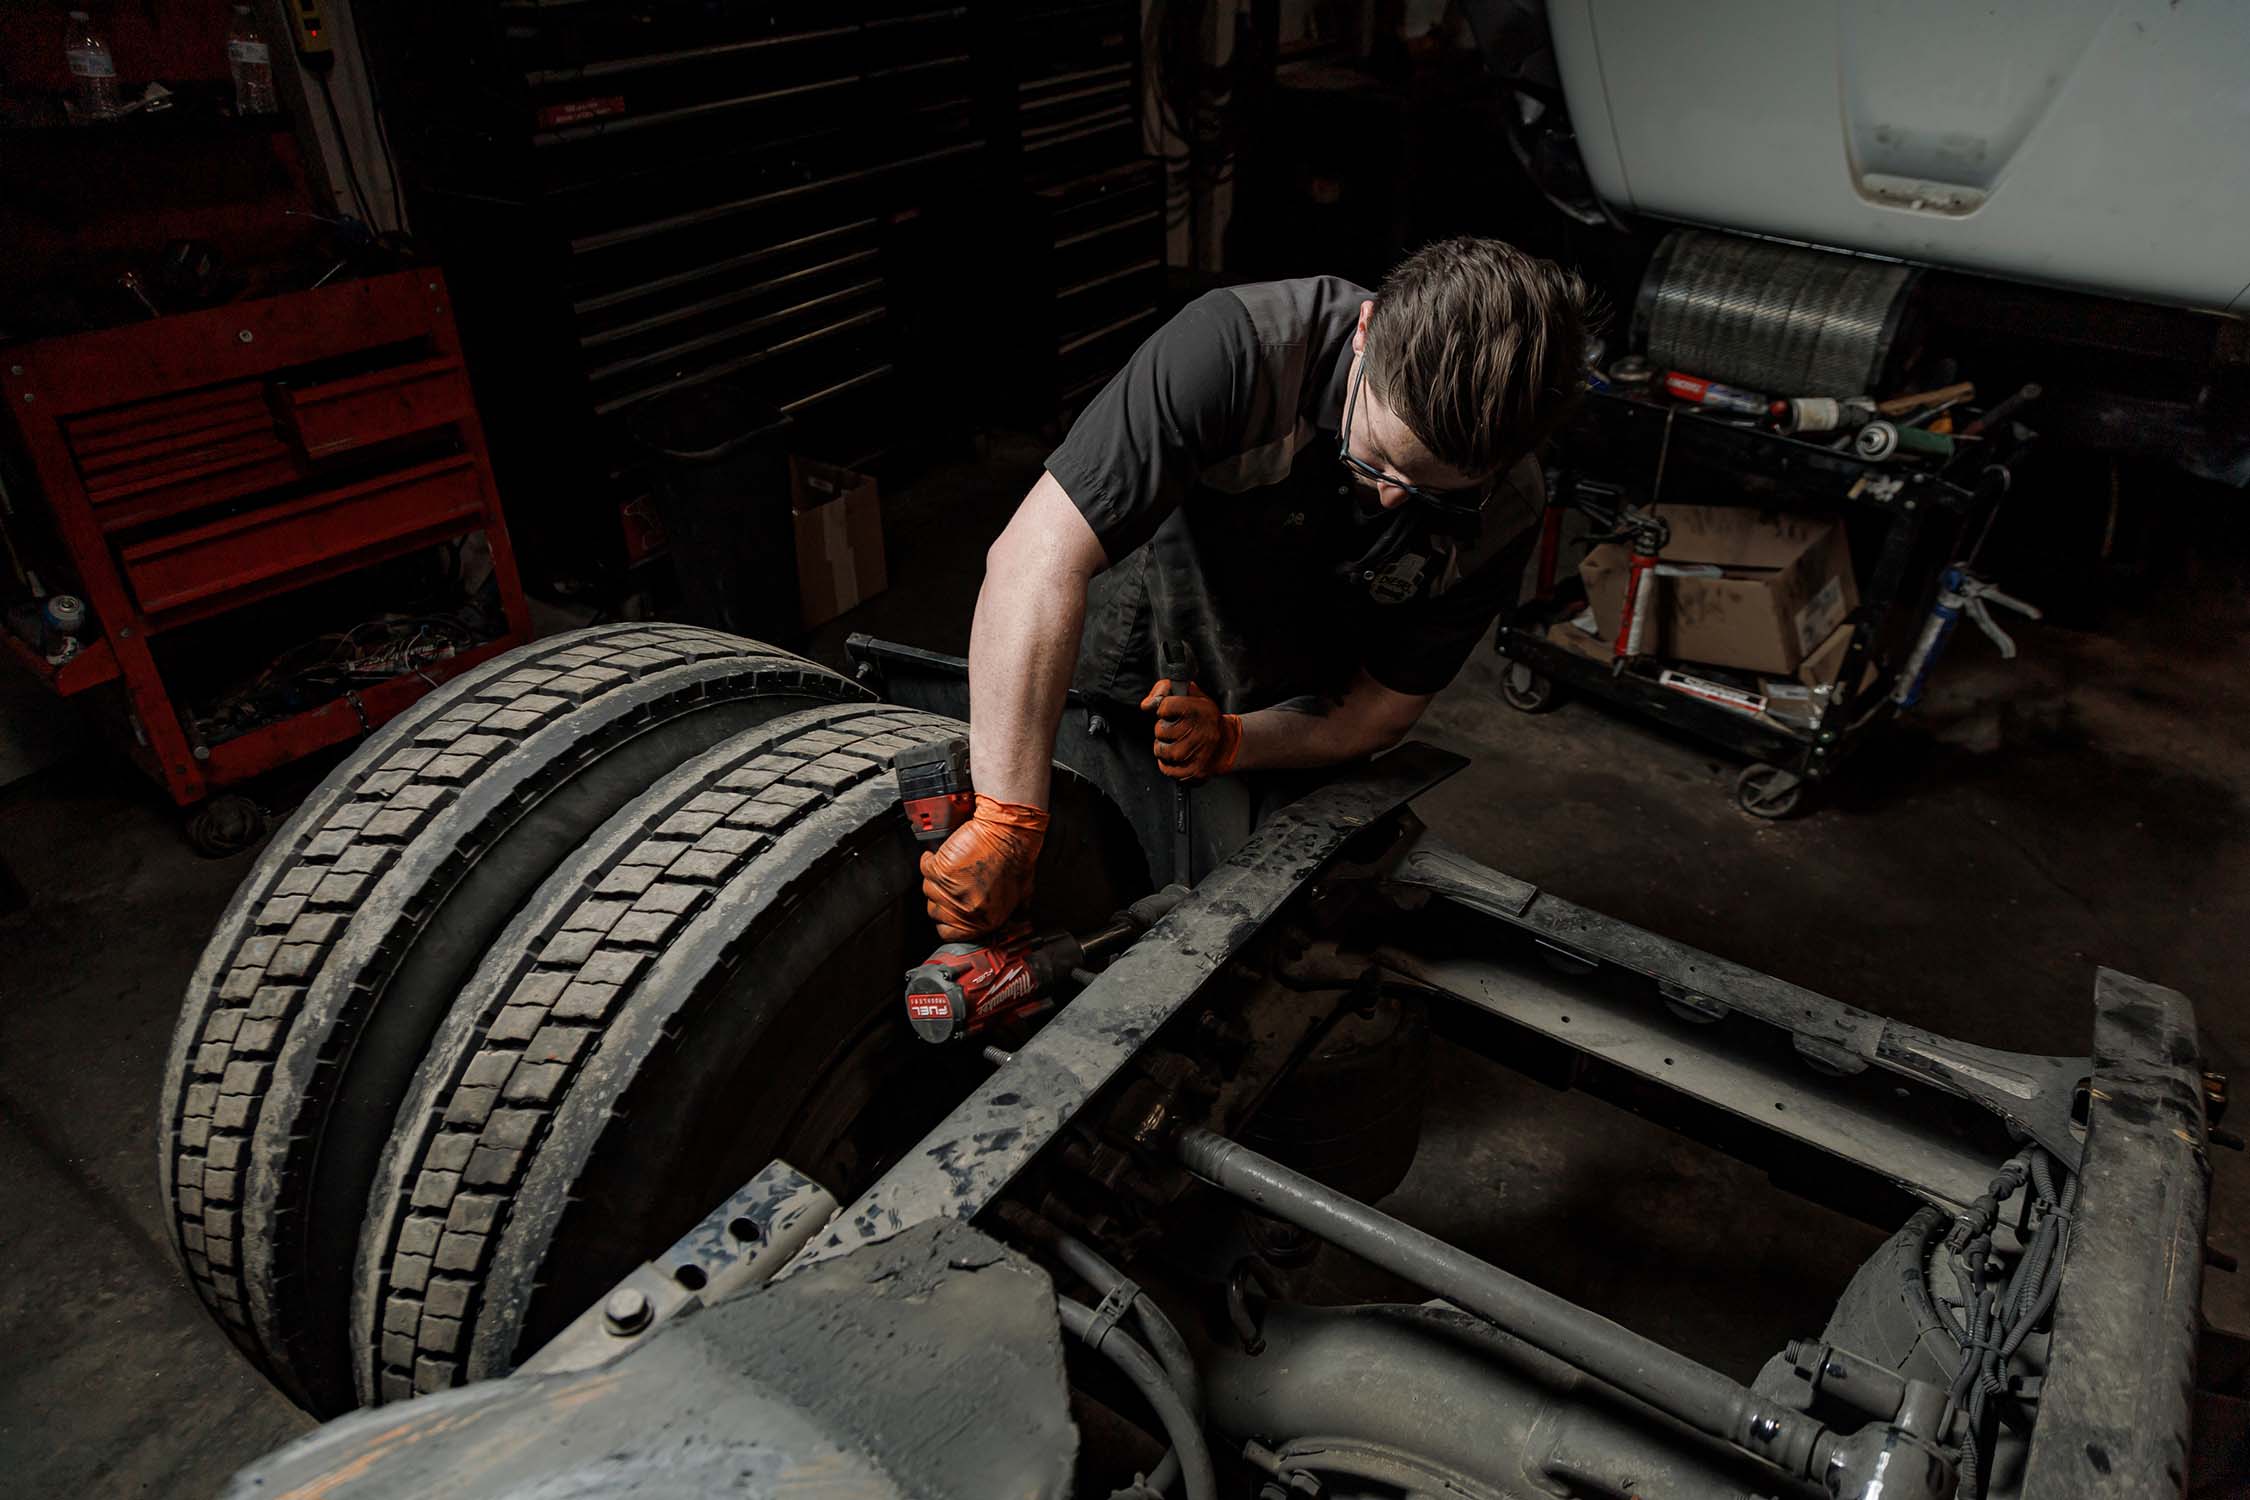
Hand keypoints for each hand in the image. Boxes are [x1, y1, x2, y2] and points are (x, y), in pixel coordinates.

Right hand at [920, 794, 1047, 940]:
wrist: (1009, 833)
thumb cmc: (1016, 859)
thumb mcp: (1021, 895)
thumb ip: (1010, 913)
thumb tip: (1007, 923)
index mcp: (984, 921)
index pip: (949, 933)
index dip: (946, 919)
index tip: (947, 908)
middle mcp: (966, 910)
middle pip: (934, 912)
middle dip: (941, 897)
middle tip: (953, 882)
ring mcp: (951, 891)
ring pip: (928, 891)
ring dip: (936, 878)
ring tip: (953, 867)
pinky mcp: (941, 871)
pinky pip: (925, 869)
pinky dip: (930, 860)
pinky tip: (940, 856)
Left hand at [1139, 679, 1241, 782]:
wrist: (1226, 744)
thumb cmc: (1204, 718)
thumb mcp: (1191, 695)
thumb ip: (1165, 690)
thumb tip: (1146, 705)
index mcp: (1200, 710)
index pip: (1164, 706)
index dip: (1165, 709)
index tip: (1173, 712)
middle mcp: (1200, 732)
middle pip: (1160, 730)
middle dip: (1164, 729)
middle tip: (1178, 729)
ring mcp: (1197, 754)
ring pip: (1160, 750)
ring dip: (1163, 746)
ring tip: (1177, 742)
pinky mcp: (1193, 771)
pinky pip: (1166, 768)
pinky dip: (1167, 763)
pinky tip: (1179, 756)